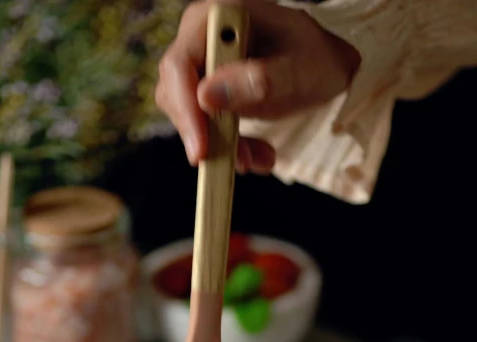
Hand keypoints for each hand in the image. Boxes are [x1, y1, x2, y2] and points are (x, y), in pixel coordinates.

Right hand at [156, 0, 359, 174]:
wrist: (327, 65)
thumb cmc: (317, 59)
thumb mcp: (298, 72)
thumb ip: (260, 81)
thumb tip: (206, 96)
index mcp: (219, 17)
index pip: (180, 65)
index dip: (185, 110)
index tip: (201, 151)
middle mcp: (202, 35)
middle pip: (175, 92)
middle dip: (204, 134)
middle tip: (239, 162)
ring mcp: (202, 62)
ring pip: (188, 113)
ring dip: (218, 145)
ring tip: (257, 160)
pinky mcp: (208, 87)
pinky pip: (203, 123)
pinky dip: (227, 146)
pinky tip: (256, 155)